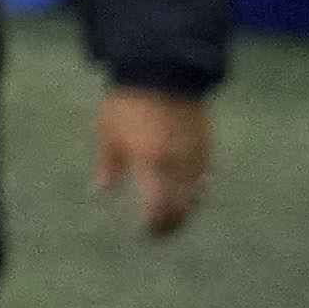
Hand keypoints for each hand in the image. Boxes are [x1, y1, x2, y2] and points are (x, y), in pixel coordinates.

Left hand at [91, 85, 208, 238]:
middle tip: (160, 234)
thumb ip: (107, 166)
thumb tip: (101, 192)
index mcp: (152, 164)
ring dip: (185, 211)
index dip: (153, 225)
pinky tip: (186, 195)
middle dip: (171, 224)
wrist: (162, 73)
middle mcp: (178, 166)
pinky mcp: (207, 147)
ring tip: (172, 220)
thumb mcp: (108, 133)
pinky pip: (203, 179)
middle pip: (182, 207)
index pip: (158, 207)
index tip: (144, 233)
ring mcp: (196, 157)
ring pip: (196, 196)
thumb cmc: (126, 103)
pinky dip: (194, 192)